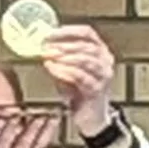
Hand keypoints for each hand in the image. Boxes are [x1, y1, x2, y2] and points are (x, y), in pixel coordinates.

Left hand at [37, 24, 117, 140]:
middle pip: (87, 45)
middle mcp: (105, 61)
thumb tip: (43, 45)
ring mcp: (104, 76)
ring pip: (86, 59)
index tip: (51, 33)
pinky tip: (53, 68)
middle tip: (47, 46)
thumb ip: (59, 57)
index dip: (69, 31)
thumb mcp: (68, 70)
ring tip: (49, 56)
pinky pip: (81, 76)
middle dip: (64, 44)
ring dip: (65, 57)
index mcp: (100, 51)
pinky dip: (64, 71)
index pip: (87, 33)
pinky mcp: (97, 89)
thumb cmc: (79, 91)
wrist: (90, 117)